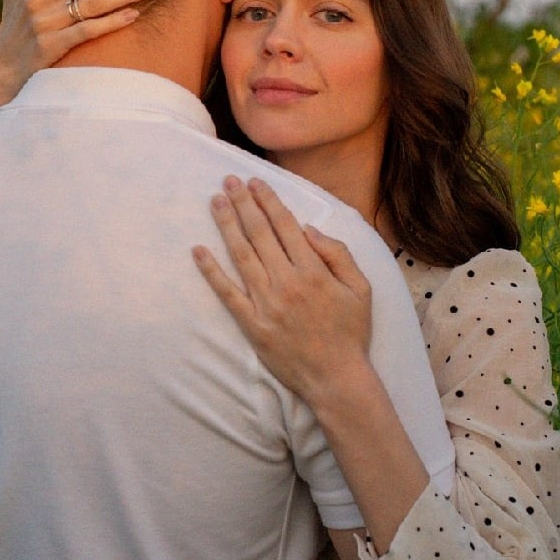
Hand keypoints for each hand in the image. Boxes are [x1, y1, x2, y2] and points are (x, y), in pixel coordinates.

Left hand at [193, 176, 373, 405]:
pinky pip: (227, 293)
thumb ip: (337, 254)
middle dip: (243, 204)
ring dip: (227, 226)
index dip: (268, 201)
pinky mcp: (252, 324)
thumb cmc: (350, 332)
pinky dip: (211, 271)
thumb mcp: (361, 288)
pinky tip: (198, 250)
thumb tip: (308, 229)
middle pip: (260, 234)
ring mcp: (266, 303)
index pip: (285, 226)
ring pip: (241, 256)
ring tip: (216, 202)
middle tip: (228, 181)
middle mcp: (286, 282)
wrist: (335, 377)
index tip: (255, 182)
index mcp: (313, 271)